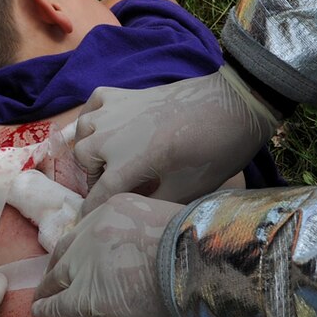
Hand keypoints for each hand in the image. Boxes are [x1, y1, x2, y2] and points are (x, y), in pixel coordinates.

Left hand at [31, 192, 181, 316]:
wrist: (192, 260)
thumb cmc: (192, 242)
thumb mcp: (164, 217)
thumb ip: (145, 227)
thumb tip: (146, 244)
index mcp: (110, 208)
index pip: (86, 228)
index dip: (77, 245)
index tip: (74, 254)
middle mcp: (90, 233)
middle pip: (65, 251)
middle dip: (57, 266)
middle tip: (53, 277)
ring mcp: (84, 264)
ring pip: (57, 279)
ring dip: (49, 289)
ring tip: (43, 299)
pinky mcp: (85, 294)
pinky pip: (58, 304)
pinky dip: (47, 309)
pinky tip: (40, 313)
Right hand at [73, 65, 280, 213]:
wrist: (232, 106)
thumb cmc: (214, 152)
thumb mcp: (185, 191)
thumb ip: (151, 202)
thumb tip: (130, 209)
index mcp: (127, 163)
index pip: (97, 195)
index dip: (93, 212)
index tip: (93, 223)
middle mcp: (112, 135)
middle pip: (84, 160)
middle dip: (94, 177)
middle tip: (114, 185)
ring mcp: (116, 110)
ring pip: (83, 130)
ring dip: (91, 146)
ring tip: (109, 157)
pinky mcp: (125, 93)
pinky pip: (94, 103)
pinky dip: (93, 115)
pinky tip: (105, 124)